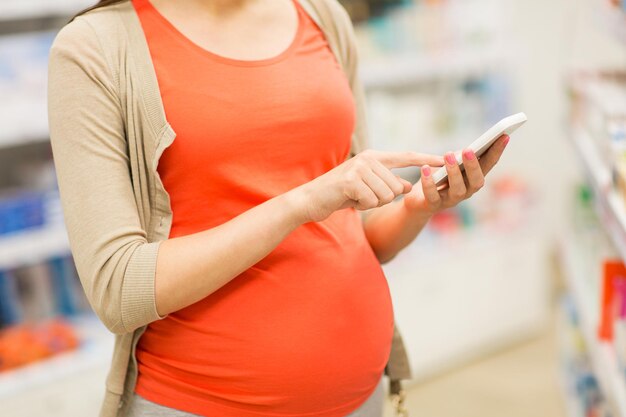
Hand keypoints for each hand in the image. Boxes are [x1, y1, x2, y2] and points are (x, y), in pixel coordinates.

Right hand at [296, 149, 443, 221]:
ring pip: (385, 196)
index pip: (406, 157)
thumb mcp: (367, 188)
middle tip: (363, 197)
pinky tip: (348, 201)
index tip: (444, 159)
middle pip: (397, 187)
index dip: (426, 158)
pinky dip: (361, 207)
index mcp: (374, 157)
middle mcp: (369, 158)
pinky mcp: (351, 181)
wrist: (310, 199)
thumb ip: (387, 184)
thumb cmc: (340, 194)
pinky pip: (372, 202)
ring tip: (355, 198)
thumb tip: (409, 186)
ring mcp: (359, 168)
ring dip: (371, 204)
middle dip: (382, 199)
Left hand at [404, 134, 508, 213]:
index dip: (497, 152)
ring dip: (454, 172)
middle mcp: (466, 191)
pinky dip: (429, 182)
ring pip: (457, 190)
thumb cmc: (437, 178)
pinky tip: (425, 168)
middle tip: (469, 150)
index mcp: (473, 179)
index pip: (489, 165)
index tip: (504, 136)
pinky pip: (432, 195)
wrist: (417, 201)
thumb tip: (470, 148)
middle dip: (474, 165)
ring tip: (448, 155)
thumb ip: (460, 157)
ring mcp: (450, 200)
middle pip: (476, 182)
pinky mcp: (433, 205)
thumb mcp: (450, 164)